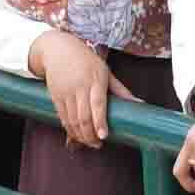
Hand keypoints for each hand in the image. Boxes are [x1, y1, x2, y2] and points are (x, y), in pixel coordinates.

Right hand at [31, 31, 133, 149]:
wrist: (57, 49)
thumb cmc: (86, 60)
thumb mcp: (105, 71)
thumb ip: (120, 90)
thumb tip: (139, 103)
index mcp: (95, 79)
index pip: (98, 104)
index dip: (100, 122)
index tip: (104, 136)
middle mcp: (79, 87)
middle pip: (83, 117)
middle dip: (90, 135)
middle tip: (98, 144)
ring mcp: (66, 92)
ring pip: (72, 120)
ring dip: (80, 135)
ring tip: (89, 142)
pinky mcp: (55, 96)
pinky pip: (62, 118)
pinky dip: (69, 129)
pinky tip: (76, 135)